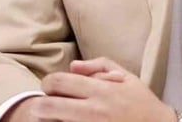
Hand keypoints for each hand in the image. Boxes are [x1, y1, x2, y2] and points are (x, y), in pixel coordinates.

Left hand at [18, 57, 175, 121]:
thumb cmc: (141, 102)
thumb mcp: (126, 76)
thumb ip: (99, 65)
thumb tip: (72, 66)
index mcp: (100, 90)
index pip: (58, 81)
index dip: (48, 83)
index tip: (52, 87)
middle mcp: (93, 110)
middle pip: (47, 105)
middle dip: (39, 104)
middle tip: (45, 105)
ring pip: (53, 121)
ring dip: (49, 118)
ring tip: (56, 115)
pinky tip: (68, 121)